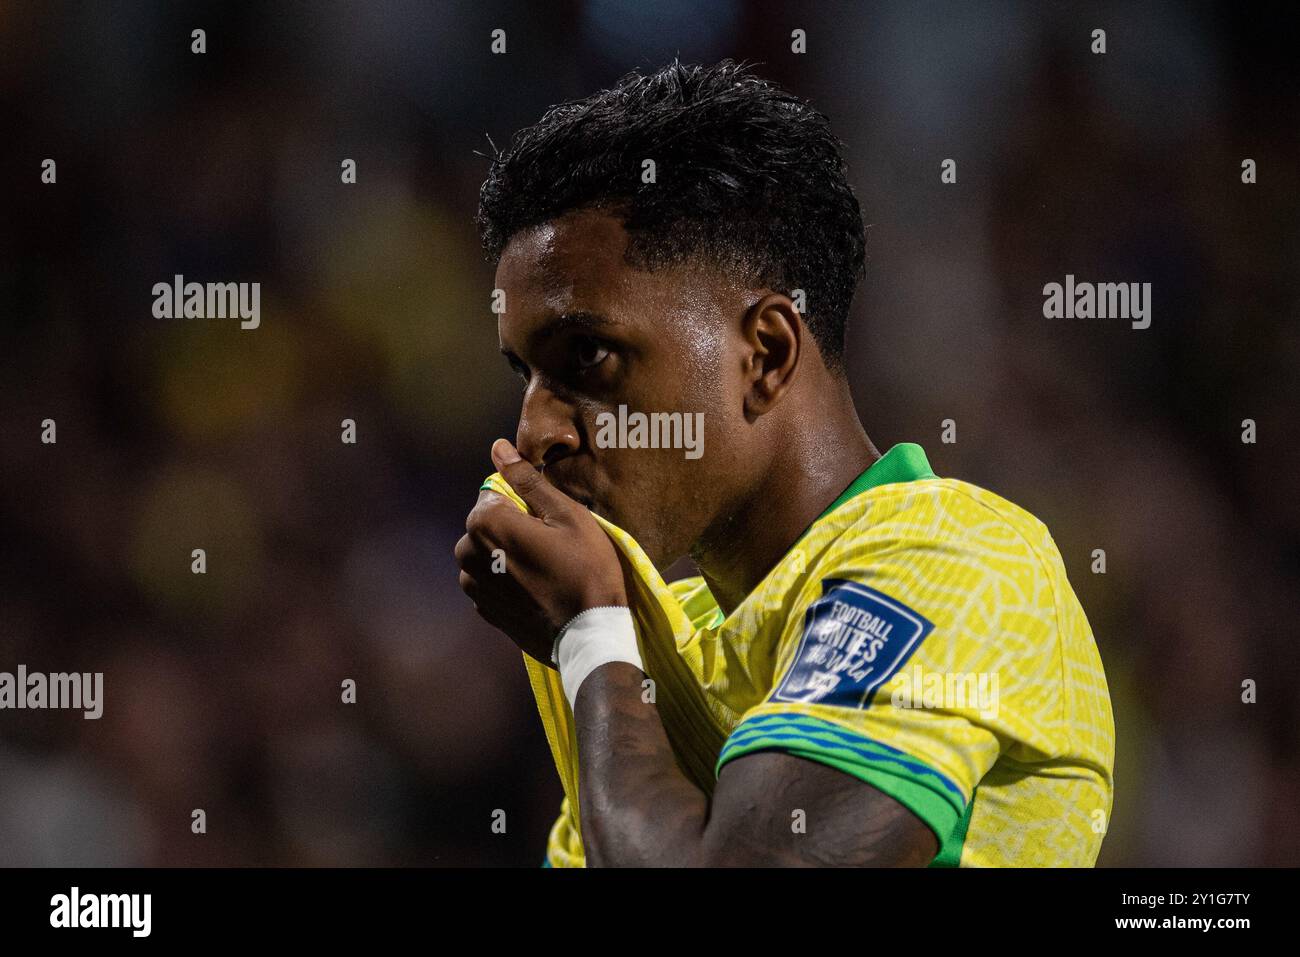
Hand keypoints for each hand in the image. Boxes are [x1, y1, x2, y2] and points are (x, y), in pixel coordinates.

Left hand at [454, 439, 628, 662]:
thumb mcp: (567, 515)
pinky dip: (509, 580)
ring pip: (488, 552)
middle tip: (554, 546)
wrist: (589, 635)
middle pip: (488, 523)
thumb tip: (498, 447)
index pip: (496, 492)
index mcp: (485, 522)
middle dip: (514, 527)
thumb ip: (528, 480)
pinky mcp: (483, 610)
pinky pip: (491, 580)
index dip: (526, 503)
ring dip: (509, 554)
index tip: (551, 522)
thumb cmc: (586, 569)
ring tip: (547, 570)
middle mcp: (467, 552)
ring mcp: (473, 585)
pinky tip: (539, 590)